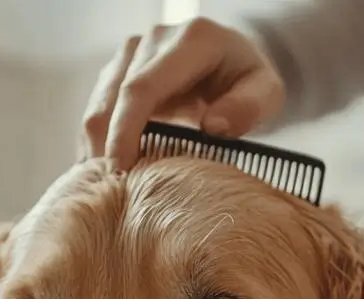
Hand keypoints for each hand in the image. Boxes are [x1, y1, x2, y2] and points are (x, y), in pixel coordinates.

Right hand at [79, 18, 284, 169]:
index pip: (142, 88)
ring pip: (96, 107)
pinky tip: (107, 173)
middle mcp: (152, 40)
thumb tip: (213, 126)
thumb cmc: (249, 80)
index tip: (120, 169)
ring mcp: (130, 54)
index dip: (125, 130)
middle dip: (105, 147)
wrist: (233, 61)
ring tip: (107, 188)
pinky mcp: (116, 72)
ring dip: (97, 149)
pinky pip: (97, 112)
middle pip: (111, 100)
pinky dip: (98, 144)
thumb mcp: (267, 91)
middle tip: (110, 193)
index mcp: (190, 40)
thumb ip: (248, 107)